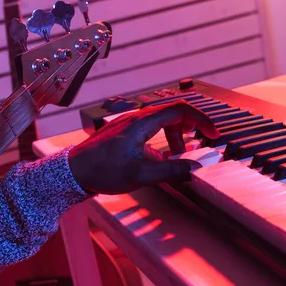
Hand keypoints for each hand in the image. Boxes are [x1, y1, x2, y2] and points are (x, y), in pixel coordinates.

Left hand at [68, 100, 219, 194]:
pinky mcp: (122, 132)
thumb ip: (171, 172)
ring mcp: (128, 123)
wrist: (72, 171)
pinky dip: (162, 139)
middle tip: (202, 144)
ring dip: (175, 136)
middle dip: (191, 127)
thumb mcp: (141, 175)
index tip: (213, 135)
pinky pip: (149, 128)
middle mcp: (136, 118)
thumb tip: (196, 169)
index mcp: (143, 122)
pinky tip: (159, 158)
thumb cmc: (102, 171)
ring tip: (178, 157)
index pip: (181, 110)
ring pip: (160, 121)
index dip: (202, 120)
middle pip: (173, 113)